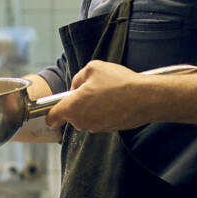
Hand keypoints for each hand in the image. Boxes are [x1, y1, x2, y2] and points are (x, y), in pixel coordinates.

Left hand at [44, 60, 158, 132]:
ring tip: (107, 93)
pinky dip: (104, 111)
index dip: (50, 112)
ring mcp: (96, 127)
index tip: (53, 107)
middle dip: (78, 103)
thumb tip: (76, 86)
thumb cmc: (118, 83)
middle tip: (92, 88)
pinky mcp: (109, 129)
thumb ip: (78, 77)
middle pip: (72, 114)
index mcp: (72, 108)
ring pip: (87, 116)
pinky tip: (116, 100)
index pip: (52, 117)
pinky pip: (100, 119)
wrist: (145, 98)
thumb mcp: (92, 68)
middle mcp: (82, 122)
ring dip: (92, 107)